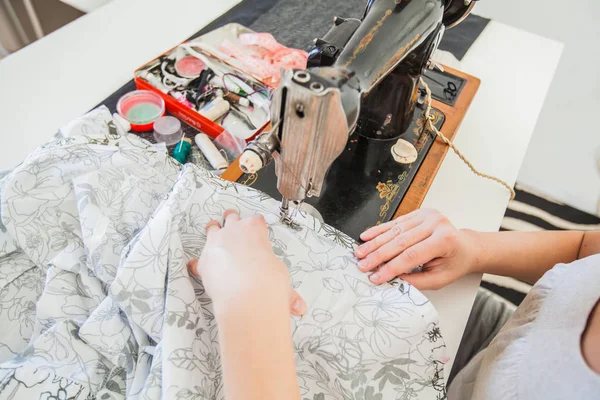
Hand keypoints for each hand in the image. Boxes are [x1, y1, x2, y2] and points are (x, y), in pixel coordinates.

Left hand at [187, 210, 306, 315]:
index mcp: (255, 228)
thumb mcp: (282, 278)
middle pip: (231, 218)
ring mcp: (215, 243)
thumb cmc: (268, 281)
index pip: (256, 220)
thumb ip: (285, 288)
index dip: (257, 228)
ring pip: (211, 228)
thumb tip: (296, 305)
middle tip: (233, 228)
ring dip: (213, 232)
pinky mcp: (203, 260)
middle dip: (232, 221)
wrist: (247, 296)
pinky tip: (201, 268)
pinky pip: (198, 258)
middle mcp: (233, 231)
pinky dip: (200, 263)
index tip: (257, 235)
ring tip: (215, 236)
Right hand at [355, 209, 479, 288]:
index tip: (375, 277)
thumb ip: (416, 281)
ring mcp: (427, 215)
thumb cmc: (453, 264)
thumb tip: (392, 281)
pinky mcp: (419, 212)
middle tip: (362, 265)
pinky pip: (395, 222)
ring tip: (360, 253)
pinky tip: (366, 236)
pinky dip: (379, 230)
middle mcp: (436, 223)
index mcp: (444, 240)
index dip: (391, 267)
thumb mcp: (439, 279)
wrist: (465, 247)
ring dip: (374, 243)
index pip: (411, 255)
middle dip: (378, 255)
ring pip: (394, 231)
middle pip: (400, 241)